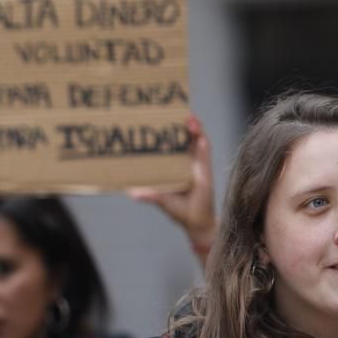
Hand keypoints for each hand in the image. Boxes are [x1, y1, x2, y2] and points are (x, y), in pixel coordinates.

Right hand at [128, 114, 215, 267]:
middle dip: (190, 125)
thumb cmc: (190, 216)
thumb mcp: (172, 207)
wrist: (200, 226)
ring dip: (185, 132)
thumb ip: (155, 198)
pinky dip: (180, 145)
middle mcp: (199, 168)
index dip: (197, 132)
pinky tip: (167, 138)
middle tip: (179, 111)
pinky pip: (185, 156)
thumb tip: (134, 192)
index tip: (190, 121)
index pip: (202, 146)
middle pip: (198, 140)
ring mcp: (194, 170)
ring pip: (192, 146)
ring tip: (172, 119)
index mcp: (201, 173)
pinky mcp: (188, 174)